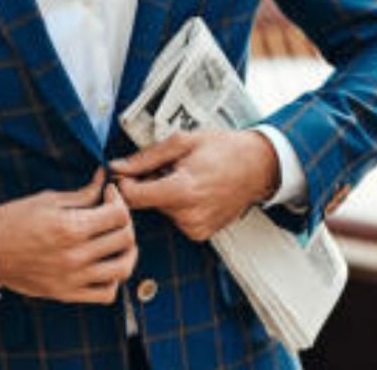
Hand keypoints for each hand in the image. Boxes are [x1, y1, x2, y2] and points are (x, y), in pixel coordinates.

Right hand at [0, 168, 136, 303]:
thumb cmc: (15, 219)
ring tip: (117, 241)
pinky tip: (104, 264)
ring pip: (123, 268)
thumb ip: (83, 193)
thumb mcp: (49, 199)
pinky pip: (106, 293)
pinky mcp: (67, 294)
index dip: (120, 200)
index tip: (110, 195)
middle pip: (125, 238)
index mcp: (70, 227)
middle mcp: (75, 255)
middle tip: (113, 214)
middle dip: (125, 221)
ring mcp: (72, 278)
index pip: (120, 214)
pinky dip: (113, 279)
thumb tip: (105, 179)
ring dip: (127, 252)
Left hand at [111, 130, 278, 241]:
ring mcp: (196, 228)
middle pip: (145, 204)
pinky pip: (176, 219)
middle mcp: (188, 216)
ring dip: (164, 195)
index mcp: (182, 191)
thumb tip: (117, 167)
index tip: (126, 172)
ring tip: (185, 177)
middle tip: (167, 168)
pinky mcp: (201, 234)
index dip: (123, 183)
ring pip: (160, 211)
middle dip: (148, 185)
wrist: (258, 165)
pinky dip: (178, 205)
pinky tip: (194, 191)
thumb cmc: (224, 149)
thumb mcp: (183, 142)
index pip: (131, 197)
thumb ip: (146, 157)